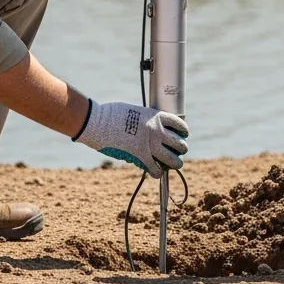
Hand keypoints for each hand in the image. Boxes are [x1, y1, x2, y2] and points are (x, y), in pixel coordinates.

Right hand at [72, 100, 189, 177]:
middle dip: (181, 148)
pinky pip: (155, 169)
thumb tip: (146, 127)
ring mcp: (150, 145)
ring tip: (176, 164)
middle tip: (180, 150)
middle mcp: (157, 131)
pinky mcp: (140, 157)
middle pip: (178, 143)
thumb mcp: (135, 111)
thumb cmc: (112, 113)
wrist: (99, 122)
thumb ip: (145, 120)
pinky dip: (157, 172)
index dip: (183, 130)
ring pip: (172, 159)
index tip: (184, 133)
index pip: (178, 124)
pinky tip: (157, 173)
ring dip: (175, 163)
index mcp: (156, 117)